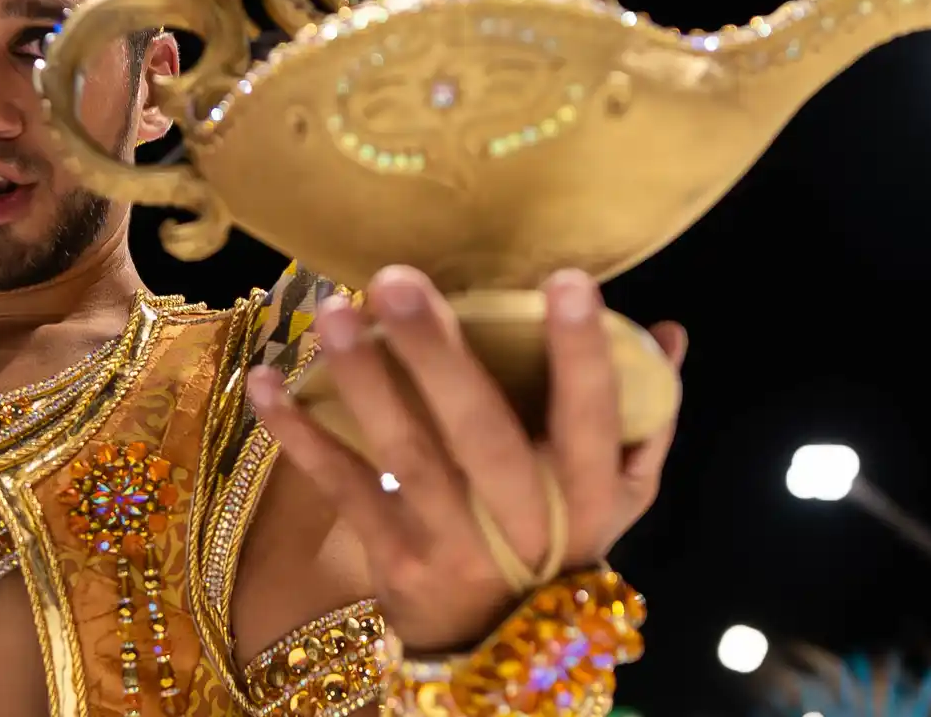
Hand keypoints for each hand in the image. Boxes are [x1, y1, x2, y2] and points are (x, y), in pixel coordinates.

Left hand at [246, 266, 686, 653]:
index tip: (569, 279)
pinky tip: (264, 382)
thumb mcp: (618, 493)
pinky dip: (299, 436)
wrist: (503, 651)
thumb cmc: (561, 540)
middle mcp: (521, 520)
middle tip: (399, 280)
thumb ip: (646, 414)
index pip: (595, 420)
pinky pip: (341, 488)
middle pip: (482, 434)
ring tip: (333, 312)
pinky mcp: (389, 557)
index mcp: (587, 493)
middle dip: (440, 356)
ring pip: (406, 455)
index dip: (585, 356)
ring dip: (365, 381)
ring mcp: (450, 541)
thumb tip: (666, 330)